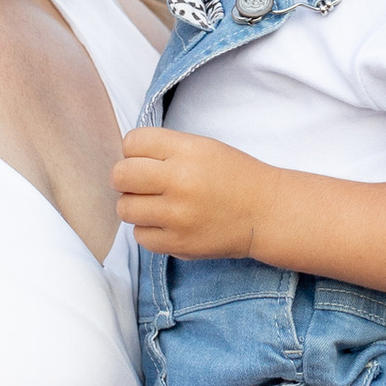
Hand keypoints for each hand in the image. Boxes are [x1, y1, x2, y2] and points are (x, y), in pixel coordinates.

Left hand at [112, 124, 269, 262]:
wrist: (266, 213)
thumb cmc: (233, 176)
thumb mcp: (202, 147)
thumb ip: (163, 148)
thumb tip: (123, 159)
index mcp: (187, 151)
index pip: (132, 142)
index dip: (134, 150)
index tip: (146, 159)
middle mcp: (179, 181)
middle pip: (120, 175)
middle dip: (126, 178)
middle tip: (141, 183)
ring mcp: (177, 216)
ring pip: (124, 208)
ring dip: (135, 205)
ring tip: (156, 204)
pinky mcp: (178, 243)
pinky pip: (139, 236)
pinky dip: (148, 230)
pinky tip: (166, 223)